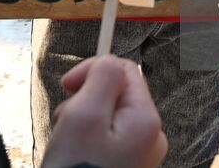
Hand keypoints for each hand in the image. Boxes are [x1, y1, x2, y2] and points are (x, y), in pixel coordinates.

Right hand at [43, 56, 167, 167]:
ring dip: (82, 123)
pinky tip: (74, 158)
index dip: (92, 71)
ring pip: (106, 117)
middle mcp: (151, 137)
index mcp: (147, 120)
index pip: (124, 70)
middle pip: (114, 94)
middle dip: (84, 102)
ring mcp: (140, 155)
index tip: (67, 86)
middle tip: (67, 126)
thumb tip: (109, 60)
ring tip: (69, 147)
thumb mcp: (84, 115)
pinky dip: (85, 142)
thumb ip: (101, 78)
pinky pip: (105, 140)